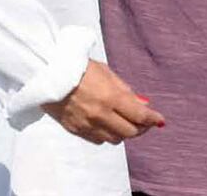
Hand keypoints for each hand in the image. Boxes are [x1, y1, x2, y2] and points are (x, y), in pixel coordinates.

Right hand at [42, 59, 164, 144]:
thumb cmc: (77, 66)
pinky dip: (107, 134)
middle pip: (130, 132)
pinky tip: (106, 122)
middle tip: (144, 120)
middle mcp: (100, 114)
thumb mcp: (105, 71)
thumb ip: (125, 90)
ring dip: (123, 131)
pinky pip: (99, 140)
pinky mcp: (76, 130)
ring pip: (115, 139)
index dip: (153, 119)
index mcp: (110, 96)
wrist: (46, 72)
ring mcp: (88, 125)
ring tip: (124, 120)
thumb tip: (142, 104)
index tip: (160, 119)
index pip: (139, 116)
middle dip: (140, 127)